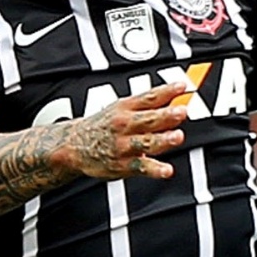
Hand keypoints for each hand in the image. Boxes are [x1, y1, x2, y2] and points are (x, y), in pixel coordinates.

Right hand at [61, 81, 188, 179]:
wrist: (74, 145)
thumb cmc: (104, 126)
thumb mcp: (120, 108)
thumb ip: (148, 105)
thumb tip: (176, 100)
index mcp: (125, 108)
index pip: (149, 97)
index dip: (166, 91)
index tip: (182, 86)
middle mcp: (124, 125)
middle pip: (148, 119)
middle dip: (165, 116)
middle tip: (181, 112)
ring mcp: (123, 146)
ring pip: (146, 142)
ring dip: (162, 140)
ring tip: (177, 136)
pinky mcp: (123, 165)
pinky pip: (141, 167)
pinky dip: (154, 169)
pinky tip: (167, 170)